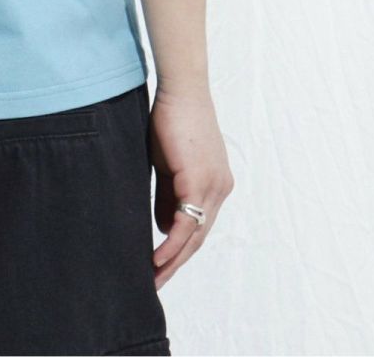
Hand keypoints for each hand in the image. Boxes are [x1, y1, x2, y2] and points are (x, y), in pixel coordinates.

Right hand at [146, 84, 234, 289]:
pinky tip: (156, 258)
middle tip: (156, 283)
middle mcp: (220, 188)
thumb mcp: (168, 164)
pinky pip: (185, 223)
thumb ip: (168, 196)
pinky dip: (171, 244)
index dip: (181, 249)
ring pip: (194, 236)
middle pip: (199, 238)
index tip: (161, 267)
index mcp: (215, 184)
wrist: (180, 90)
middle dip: (177, 263)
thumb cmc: (171, 119)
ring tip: (153, 278)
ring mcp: (213, 186)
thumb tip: (165, 228)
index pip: (198, 226)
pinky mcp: (200, 181)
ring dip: (173, 260)